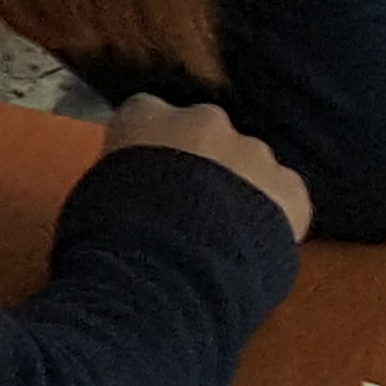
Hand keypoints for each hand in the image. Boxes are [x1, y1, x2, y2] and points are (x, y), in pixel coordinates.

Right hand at [103, 95, 311, 240]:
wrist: (164, 270)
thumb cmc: (111, 233)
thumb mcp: (97, 190)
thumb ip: (125, 172)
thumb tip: (135, 186)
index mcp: (145, 115)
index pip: (149, 115)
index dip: (154, 147)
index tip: (152, 174)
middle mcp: (202, 120)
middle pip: (208, 134)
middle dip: (205, 163)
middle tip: (192, 207)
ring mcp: (251, 152)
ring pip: (251, 163)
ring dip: (242, 188)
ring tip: (226, 232)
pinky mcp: (288, 188)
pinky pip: (286, 194)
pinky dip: (276, 215)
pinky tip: (254, 242)